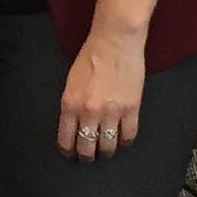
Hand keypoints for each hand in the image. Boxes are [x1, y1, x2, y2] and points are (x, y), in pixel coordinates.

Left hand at [57, 26, 148, 160]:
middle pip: (86, 148)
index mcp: (70, 104)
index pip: (66, 141)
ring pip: (108, 147)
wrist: (115, 40)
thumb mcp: (71, 82)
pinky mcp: (131, 109)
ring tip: (106, 150)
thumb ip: (71, 105)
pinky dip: (125, 141)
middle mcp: (89, 112)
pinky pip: (128, 136)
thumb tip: (73, 126)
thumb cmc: (91, 55)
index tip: (71, 153)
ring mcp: (111, 112)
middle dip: (87, 156)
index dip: (69, 151)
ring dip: (106, 151)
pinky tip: (122, 139)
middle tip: (89, 156)